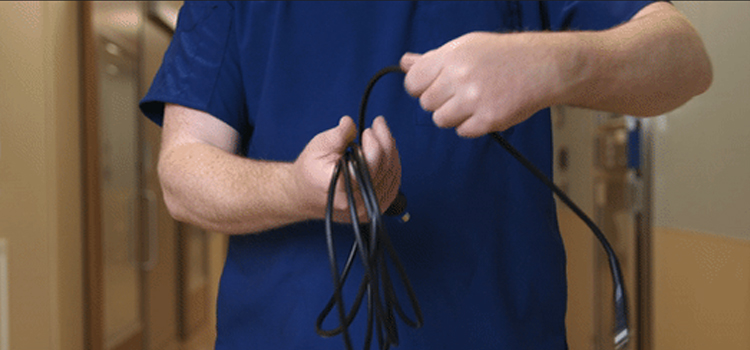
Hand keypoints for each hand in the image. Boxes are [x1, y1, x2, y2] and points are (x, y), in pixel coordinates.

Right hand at [292, 116, 400, 222]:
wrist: (304, 194)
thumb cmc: (310, 172)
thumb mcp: (318, 146)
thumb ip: (338, 134)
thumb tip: (351, 124)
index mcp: (339, 187)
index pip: (371, 163)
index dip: (375, 141)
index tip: (369, 129)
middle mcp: (354, 202)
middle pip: (385, 168)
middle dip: (386, 141)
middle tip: (379, 125)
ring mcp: (365, 210)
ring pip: (392, 176)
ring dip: (392, 153)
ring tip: (383, 137)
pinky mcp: (371, 210)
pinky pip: (392, 186)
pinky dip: (393, 168)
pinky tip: (388, 154)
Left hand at [401, 31, 566, 137]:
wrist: (542, 66)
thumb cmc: (503, 55)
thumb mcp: (465, 47)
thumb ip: (433, 59)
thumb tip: (405, 63)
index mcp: (451, 57)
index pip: (413, 82)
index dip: (419, 87)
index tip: (431, 87)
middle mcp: (459, 78)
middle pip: (426, 104)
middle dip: (439, 101)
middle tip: (459, 93)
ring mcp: (474, 100)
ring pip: (441, 120)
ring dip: (454, 115)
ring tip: (472, 102)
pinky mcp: (488, 120)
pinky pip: (462, 132)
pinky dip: (471, 125)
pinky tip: (485, 110)